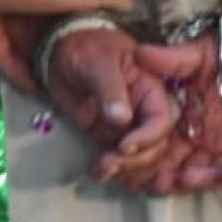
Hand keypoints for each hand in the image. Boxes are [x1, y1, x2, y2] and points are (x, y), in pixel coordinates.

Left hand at [40, 24, 183, 180]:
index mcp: (150, 88)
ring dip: (125, 170)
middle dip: (137, 160)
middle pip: (156, 145)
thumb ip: (110, 89)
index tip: (125, 147)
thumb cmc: (85, 48)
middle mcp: (144, 110)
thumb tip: (121, 118)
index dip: (149, 137)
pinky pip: (120, 159)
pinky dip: (112, 171)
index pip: (161, 119)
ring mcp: (128, 126)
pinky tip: (98, 174)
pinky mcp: (111, 137)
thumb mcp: (98, 62)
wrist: (60, 53)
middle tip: (110, 163)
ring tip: (102, 170)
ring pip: (140, 158)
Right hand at [124, 33, 221, 194]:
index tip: (132, 162)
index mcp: (193, 121)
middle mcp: (213, 139)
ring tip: (184, 179)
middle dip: (172, 178)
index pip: (168, 146)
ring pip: (217, 171)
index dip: (151, 157)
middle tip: (155, 182)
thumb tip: (137, 53)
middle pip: (189, 166)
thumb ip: (171, 59)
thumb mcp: (198, 54)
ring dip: (202, 178)